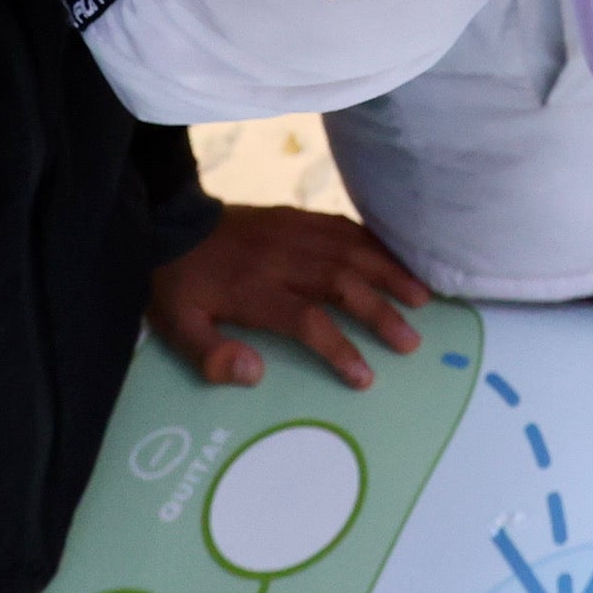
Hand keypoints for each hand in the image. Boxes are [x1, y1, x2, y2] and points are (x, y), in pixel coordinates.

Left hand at [145, 204, 432, 389]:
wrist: (169, 220)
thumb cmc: (177, 285)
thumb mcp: (176, 328)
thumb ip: (210, 355)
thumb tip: (254, 374)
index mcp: (252, 289)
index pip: (305, 319)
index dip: (338, 347)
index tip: (365, 376)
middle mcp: (281, 258)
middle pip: (340, 283)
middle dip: (379, 311)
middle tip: (412, 341)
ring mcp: (292, 232)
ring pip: (349, 250)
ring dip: (388, 272)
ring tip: (422, 297)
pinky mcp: (296, 216)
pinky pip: (341, 226)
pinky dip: (372, 241)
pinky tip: (395, 257)